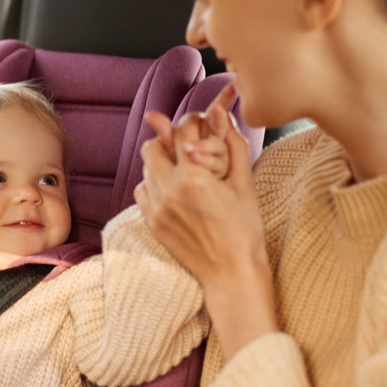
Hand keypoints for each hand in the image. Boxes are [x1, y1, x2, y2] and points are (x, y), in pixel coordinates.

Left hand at [137, 83, 277, 357]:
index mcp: (194, 178)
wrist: (231, 273)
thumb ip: (231, 143)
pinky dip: (153, 184)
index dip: (194, 122)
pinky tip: (173, 190)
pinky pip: (142, 190)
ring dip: (162, 162)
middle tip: (188, 147)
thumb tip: (220, 112)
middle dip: (170, 140)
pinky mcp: (151, 222)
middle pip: (154, 145)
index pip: (183, 130)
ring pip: (146, 167)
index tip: (202, 123)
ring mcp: (156, 208)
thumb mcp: (245, 183)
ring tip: (183, 170)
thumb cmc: (245, 229)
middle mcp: (169, 191)